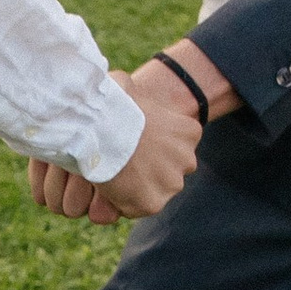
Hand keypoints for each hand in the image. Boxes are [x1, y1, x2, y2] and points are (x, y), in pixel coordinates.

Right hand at [26, 61, 203, 226]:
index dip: (154, 144)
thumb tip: (119, 83)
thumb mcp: (126, 86)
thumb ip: (133, 91)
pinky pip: (137, 206)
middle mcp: (187, 159)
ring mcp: (172, 184)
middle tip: (124, 159)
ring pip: (155, 189)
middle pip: (169, 169)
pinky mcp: (152, 204)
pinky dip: (123, 200)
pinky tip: (111, 184)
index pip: (177, 144)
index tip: (135, 140)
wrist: (101, 129)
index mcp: (189, 131)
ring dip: (138, 185)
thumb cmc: (111, 104)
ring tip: (114, 172)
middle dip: (151, 167)